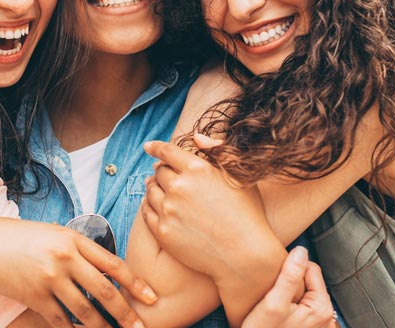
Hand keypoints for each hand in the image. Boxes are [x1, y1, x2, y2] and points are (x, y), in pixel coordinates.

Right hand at [0, 217, 155, 327]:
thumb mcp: (55, 234)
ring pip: (86, 312)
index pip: (113, 263)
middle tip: (139, 327)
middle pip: (104, 291)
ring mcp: (50, 279)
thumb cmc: (24, 238)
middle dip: (125, 313)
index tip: (151, 298)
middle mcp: (65, 258)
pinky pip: (62, 321)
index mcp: (74, 239)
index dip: (135, 283)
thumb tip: (107, 270)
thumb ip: (79, 249)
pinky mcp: (35, 298)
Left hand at [142, 140, 273, 283]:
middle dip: (161, 170)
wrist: (246, 257)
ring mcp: (169, 210)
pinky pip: (146, 212)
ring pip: (150, 190)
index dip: (155, 147)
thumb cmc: (248, 213)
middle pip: (159, 171)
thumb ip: (217, 150)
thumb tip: (196, 137)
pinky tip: (155, 206)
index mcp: (197, 169)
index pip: (167, 151)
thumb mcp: (238, 176)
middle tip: (163, 173)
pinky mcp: (163, 232)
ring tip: (159, 188)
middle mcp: (179, 187)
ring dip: (154, 186)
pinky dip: (149, 205)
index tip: (148, 146)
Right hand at [242, 247, 337, 327]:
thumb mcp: (273, 302)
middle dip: (291, 282)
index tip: (276, 279)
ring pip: (304, 293)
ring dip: (290, 293)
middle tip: (274, 294)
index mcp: (321, 308)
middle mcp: (326, 318)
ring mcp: (319, 325)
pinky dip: (291, 305)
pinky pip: (302, 307)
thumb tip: (301, 251)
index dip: (291, 268)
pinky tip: (280, 313)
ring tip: (276, 304)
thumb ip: (289, 275)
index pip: (310, 268)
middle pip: (309, 281)